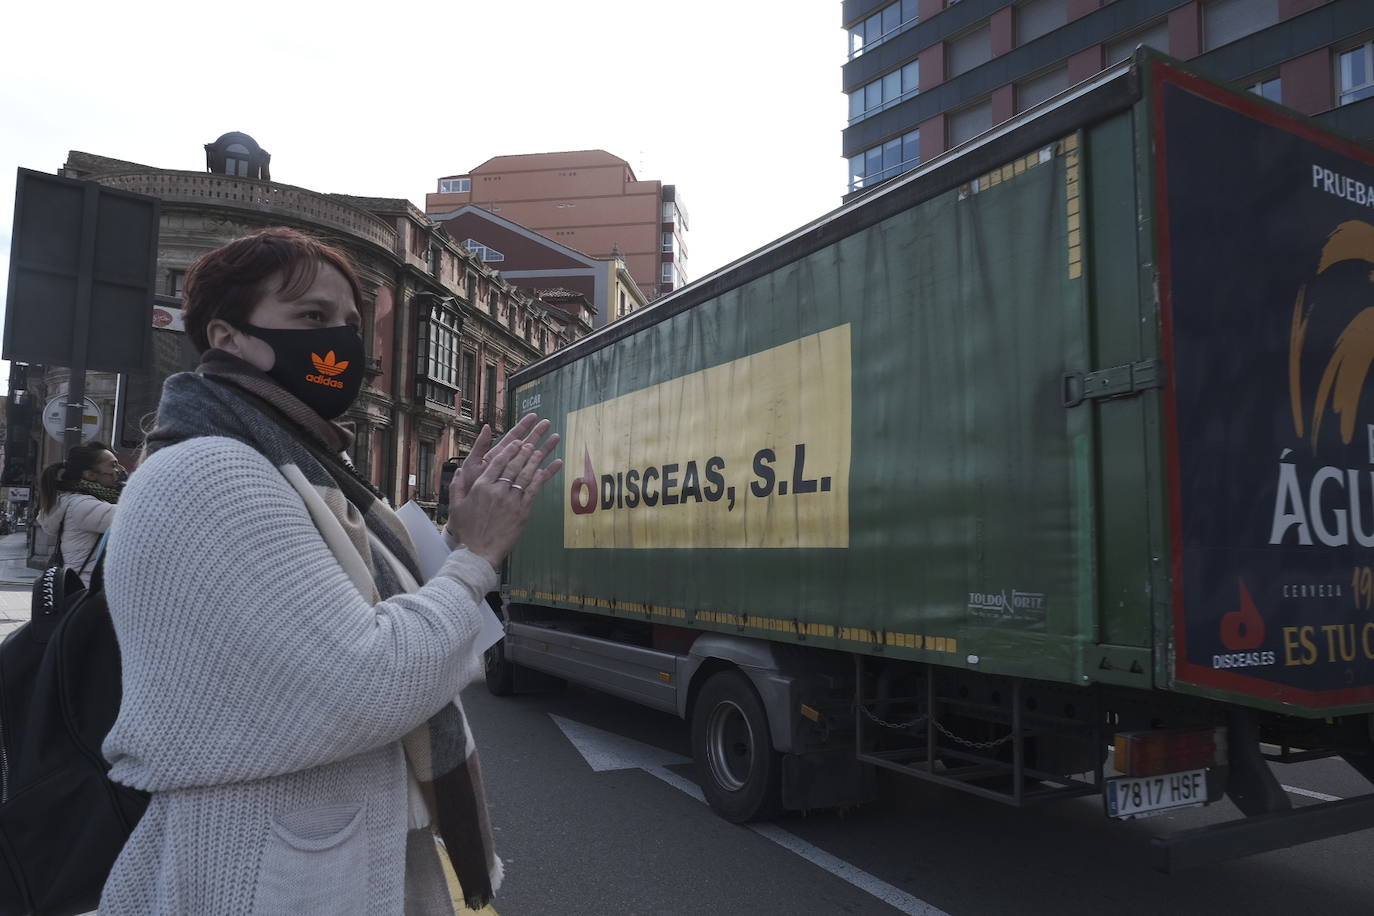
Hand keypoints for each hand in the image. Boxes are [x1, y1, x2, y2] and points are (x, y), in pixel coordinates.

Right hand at [449, 417, 561, 568]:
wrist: (478, 552)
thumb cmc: (466, 530)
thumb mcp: (456, 506)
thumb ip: (457, 486)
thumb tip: (459, 471)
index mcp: (481, 486)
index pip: (497, 462)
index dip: (509, 450)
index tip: (516, 442)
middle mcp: (497, 490)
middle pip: (514, 465)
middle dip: (524, 451)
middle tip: (532, 441)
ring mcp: (511, 500)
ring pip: (525, 475)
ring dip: (534, 460)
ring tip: (540, 449)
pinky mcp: (522, 511)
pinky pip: (533, 490)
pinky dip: (541, 478)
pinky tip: (546, 469)